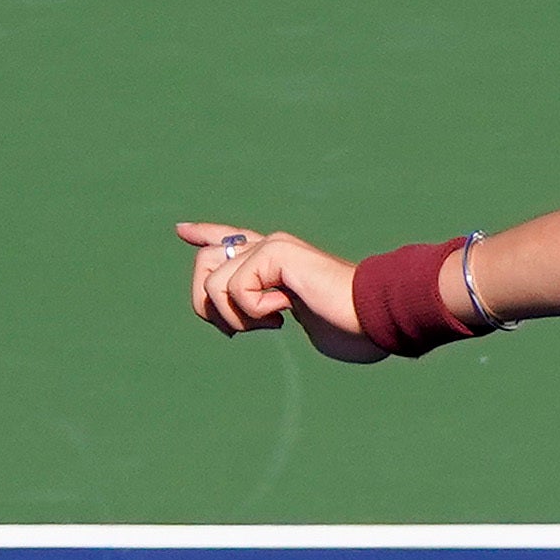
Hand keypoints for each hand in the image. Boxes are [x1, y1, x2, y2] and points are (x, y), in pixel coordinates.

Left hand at [177, 221, 388, 361]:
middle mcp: (271, 246)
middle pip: (204, 263)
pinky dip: (255, 312)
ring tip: (273, 323)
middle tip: (244, 328)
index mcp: (279, 260)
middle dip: (208, 305)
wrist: (377, 317)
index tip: (182, 231)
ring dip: (236, 317)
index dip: (206, 234)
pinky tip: (286, 312)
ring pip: (213, 284)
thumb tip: (248, 322)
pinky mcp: (276, 253)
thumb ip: (280, 314)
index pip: (233, 240)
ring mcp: (273, 246)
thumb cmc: (354, 327)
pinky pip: (235, 290)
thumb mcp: (310, 322)